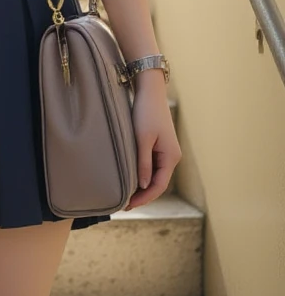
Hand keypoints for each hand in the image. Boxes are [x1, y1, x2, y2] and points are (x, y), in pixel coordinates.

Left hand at [123, 71, 181, 210]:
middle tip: (123, 205)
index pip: (158, 186)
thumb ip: (143, 163)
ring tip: (125, 194)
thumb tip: (143, 186)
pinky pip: (152, 165)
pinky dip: (143, 174)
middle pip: (157, 183)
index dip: (144, 198)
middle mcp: (172, 156)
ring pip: (155, 175)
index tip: (128, 205)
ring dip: (142, 185)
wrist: (150, 90)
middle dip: (142, 195)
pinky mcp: (160, 145)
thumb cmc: (146, 112)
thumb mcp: (142, 138)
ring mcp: (167, 151)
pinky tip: (131, 177)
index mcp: (171, 157)